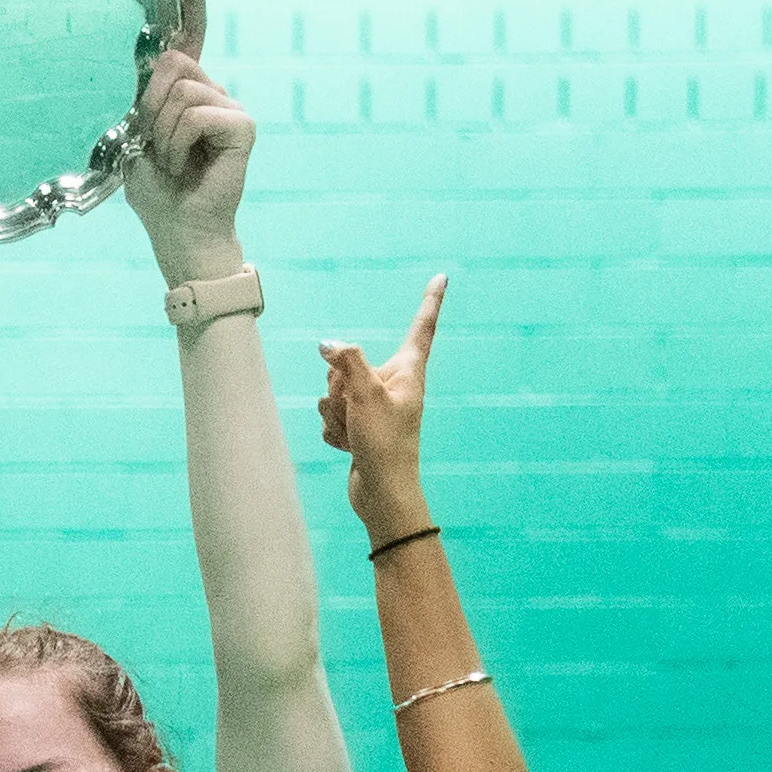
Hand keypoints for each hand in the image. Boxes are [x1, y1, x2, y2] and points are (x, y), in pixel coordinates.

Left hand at [123, 0, 252, 283]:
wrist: (177, 230)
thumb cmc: (154, 191)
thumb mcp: (132, 136)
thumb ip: (139, 97)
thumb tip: (148, 62)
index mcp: (185, 91)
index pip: (189, 36)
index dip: (190, 1)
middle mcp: (212, 92)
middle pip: (172, 63)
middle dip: (150, 106)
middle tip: (153, 146)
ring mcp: (230, 107)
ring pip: (181, 90)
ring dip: (162, 134)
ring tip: (173, 164)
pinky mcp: (243, 125)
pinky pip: (197, 113)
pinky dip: (179, 144)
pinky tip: (187, 167)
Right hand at [313, 273, 446, 538]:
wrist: (382, 494)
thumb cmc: (385, 445)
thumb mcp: (366, 394)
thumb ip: (347, 361)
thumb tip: (327, 345)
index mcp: (409, 370)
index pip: (421, 326)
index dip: (431, 300)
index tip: (443, 277)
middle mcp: (394, 384)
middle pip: (351, 362)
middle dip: (340, 385)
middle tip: (356, 409)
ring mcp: (376, 406)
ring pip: (336, 390)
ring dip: (335, 411)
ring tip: (354, 431)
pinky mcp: (361, 427)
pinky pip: (333, 415)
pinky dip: (334, 430)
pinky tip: (348, 445)